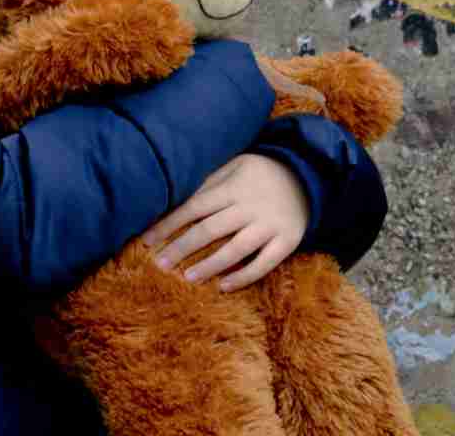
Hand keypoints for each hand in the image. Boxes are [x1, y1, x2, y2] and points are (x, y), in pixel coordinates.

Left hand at [142, 153, 309, 291]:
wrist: (307, 176)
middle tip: (160, 264)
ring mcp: (270, 225)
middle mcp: (249, 207)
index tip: (147, 240)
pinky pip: (265, 263)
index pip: (193, 208)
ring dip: (210, 265)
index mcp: (232, 188)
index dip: (169, 224)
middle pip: (210, 230)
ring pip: (235, 249)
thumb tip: (174, 199)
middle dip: (182, 247)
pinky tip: (223, 286)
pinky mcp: (288, 241)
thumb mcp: (234, 167)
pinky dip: (244, 276)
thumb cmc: (258, 173)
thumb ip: (208, 183)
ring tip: (187, 277)